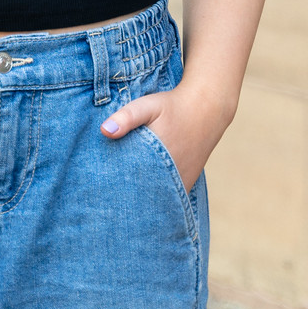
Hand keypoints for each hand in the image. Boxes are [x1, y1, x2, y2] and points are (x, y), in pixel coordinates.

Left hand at [99, 86, 232, 189]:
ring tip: (123, 201)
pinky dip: (156, 197)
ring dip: (142, 200)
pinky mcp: (187, 183)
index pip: (130, 185)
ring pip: (156, 200)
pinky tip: (143, 193)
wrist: (206, 109)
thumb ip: (126, 117)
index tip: (101, 191)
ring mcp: (181, 183)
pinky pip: (168, 198)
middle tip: (107, 200)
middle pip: (142, 197)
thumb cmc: (173, 107)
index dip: (115, 188)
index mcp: (157, 161)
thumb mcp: (147, 106)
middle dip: (126, 199)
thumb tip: (105, 131)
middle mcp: (171, 177)